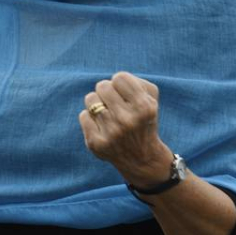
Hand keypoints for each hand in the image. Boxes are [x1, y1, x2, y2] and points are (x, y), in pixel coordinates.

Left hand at [79, 72, 174, 187]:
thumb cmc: (143, 119)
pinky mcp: (96, 143)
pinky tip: (102, 127)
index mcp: (144, 107)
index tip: (124, 93)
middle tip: (114, 103)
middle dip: (107, 92)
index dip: (120, 83)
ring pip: (90, 99)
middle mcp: (127, 120)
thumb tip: (113, 81)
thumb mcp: (151, 99)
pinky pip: (83, 115)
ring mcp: (111, 133)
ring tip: (107, 114)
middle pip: (102, 86)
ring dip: (97, 103)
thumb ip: (135, 82)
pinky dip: (90, 118)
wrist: (141, 157)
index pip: (119, 77)